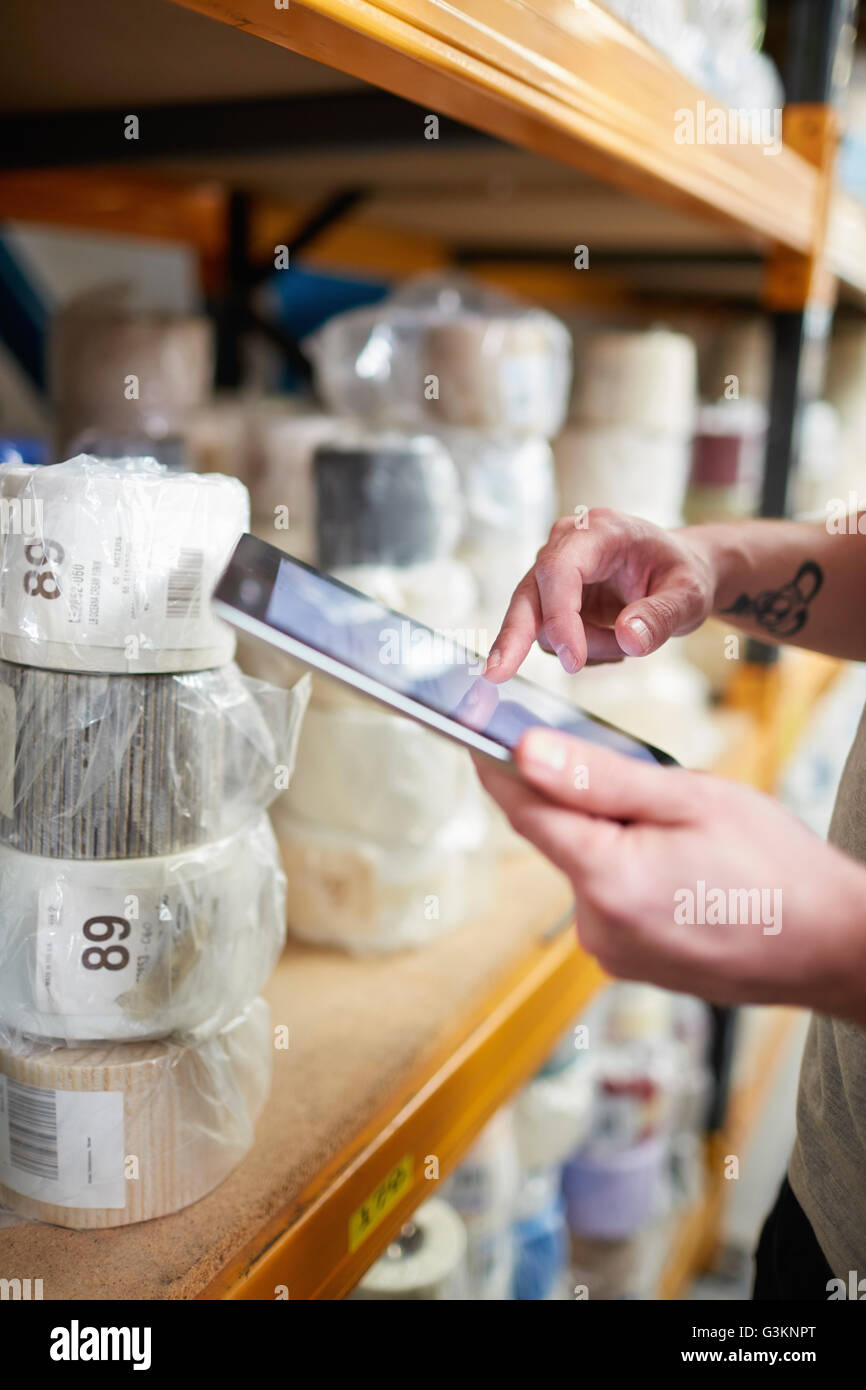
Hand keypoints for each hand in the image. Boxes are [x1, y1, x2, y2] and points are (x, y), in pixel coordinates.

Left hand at [474, 729, 865, 1023]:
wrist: (833, 945)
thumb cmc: (777, 869)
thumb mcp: (690, 798)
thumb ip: (598, 777)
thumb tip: (526, 752)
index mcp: (608, 881)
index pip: (524, 810)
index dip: (499, 766)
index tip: (479, 730)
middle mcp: (598, 927)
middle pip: (560, 838)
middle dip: (590, 802)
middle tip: (652, 788)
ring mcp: (612, 953)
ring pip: (587, 868)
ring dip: (615, 840)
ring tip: (686, 840)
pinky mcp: (629, 964)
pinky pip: (610, 899)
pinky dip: (631, 873)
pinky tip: (684, 871)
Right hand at [484, 509, 717, 679]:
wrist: (678, 571)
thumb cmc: (684, 575)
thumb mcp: (690, 595)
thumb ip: (662, 616)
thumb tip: (629, 639)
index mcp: (600, 531)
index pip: (560, 570)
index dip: (560, 615)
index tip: (573, 659)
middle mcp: (567, 546)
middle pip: (527, 593)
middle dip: (514, 635)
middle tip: (497, 674)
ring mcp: (554, 574)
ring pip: (542, 625)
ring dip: (583, 648)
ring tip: (628, 644)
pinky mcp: (552, 600)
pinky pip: (551, 637)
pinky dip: (581, 651)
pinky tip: (612, 642)